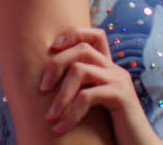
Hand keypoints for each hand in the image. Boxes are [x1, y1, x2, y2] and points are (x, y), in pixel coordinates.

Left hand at [38, 27, 162, 144]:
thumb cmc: (112, 128)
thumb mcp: (94, 104)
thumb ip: (80, 89)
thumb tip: (45, 84)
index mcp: (109, 68)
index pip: (95, 35)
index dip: (73, 34)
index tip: (52, 48)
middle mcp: (115, 70)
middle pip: (82, 48)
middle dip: (56, 64)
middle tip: (42, 88)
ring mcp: (119, 81)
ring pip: (80, 70)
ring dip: (60, 95)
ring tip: (50, 116)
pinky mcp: (121, 97)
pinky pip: (87, 97)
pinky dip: (70, 114)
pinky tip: (61, 128)